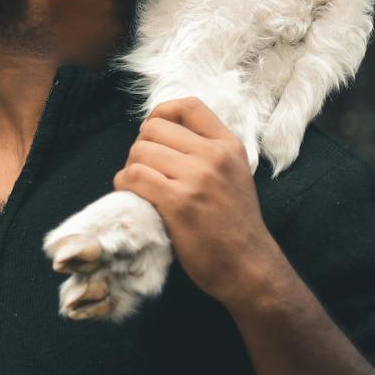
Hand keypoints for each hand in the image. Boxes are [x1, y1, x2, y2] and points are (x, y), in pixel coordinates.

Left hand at [111, 97, 286, 308]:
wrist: (249, 268)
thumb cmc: (233, 225)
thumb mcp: (233, 176)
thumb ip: (205, 152)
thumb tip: (158, 134)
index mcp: (229, 147)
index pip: (188, 106)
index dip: (161, 114)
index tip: (154, 136)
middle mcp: (214, 157)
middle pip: (153, 129)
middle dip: (140, 148)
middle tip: (145, 171)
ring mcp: (197, 178)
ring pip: (139, 152)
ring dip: (130, 169)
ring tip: (140, 188)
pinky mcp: (179, 202)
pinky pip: (134, 177)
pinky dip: (125, 185)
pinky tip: (134, 198)